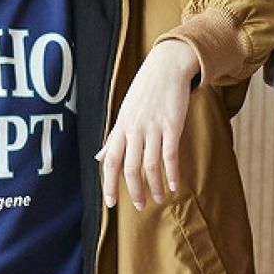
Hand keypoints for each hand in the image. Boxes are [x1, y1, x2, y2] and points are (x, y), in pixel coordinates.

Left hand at [95, 39, 199, 207]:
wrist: (166, 67)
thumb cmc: (144, 92)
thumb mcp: (124, 113)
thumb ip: (113, 138)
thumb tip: (98, 158)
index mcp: (121, 128)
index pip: (110, 162)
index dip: (109, 184)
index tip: (111, 203)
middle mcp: (134, 129)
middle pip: (130, 168)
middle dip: (135, 191)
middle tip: (141, 206)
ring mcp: (153, 128)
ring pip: (151, 165)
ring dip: (155, 186)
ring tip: (159, 198)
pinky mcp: (172, 126)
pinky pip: (170, 155)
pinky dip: (172, 173)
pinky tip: (174, 185)